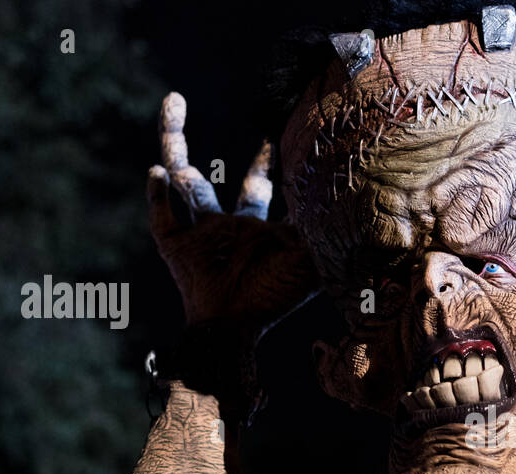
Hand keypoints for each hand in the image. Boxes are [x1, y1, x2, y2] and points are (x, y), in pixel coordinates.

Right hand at [146, 92, 316, 334]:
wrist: (233, 330)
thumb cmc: (274, 300)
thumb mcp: (310, 263)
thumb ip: (328, 236)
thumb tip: (359, 207)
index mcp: (254, 231)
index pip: (259, 189)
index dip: (265, 163)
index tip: (275, 137)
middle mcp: (224, 227)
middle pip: (221, 178)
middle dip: (205, 147)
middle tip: (227, 116)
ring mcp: (197, 233)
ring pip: (182, 178)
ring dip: (175, 140)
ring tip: (174, 101)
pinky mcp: (174, 245)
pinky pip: (161, 214)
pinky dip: (157, 192)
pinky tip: (157, 170)